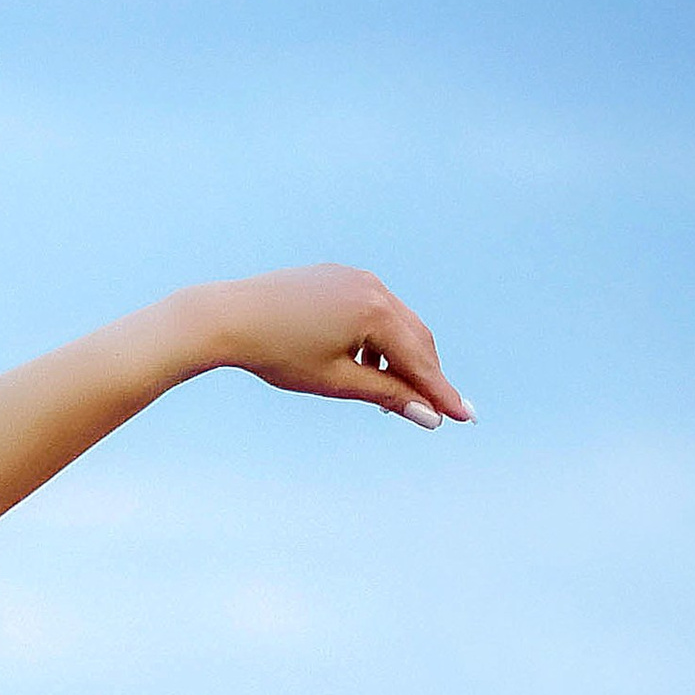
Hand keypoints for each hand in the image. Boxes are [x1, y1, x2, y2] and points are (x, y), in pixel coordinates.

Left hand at [207, 267, 470, 429]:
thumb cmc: (277, 353)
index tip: (466, 417)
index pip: (420, 360)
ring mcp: (355, 277)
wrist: (228, 316)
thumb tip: (428, 417)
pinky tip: (366, 365)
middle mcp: (373, 287)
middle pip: (416, 337)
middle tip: (436, 412)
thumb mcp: (337, 381)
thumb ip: (388, 395)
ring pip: (396, 322)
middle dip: (426, 375)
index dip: (443, 392)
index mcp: (375, 312)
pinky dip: (379, 338)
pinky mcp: (338, 277)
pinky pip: (373, 309)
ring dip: (401, 358)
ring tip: (390, 396)